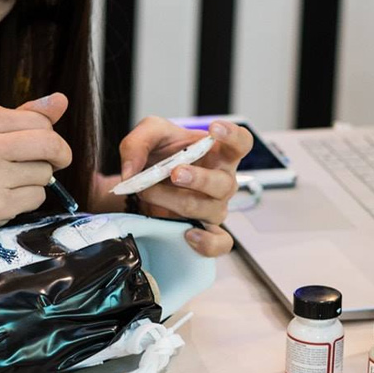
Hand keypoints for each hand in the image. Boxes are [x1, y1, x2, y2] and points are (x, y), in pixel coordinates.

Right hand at [0, 93, 71, 242]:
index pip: (39, 120)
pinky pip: (36, 197)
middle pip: (49, 144)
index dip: (49, 132)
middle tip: (58, 160)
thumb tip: (62, 100)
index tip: (44, 142)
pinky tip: (7, 195)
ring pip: (45, 174)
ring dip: (38, 179)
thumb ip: (24, 116)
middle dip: (61, 154)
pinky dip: (29, 198)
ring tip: (13, 179)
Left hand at [118, 118, 252, 256]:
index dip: (233, 135)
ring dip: (175, 201)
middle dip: (199, 178)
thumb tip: (132, 170)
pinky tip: (187, 234)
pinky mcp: (206, 230)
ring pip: (209, 209)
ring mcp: (215, 207)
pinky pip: (219, 243)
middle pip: (225, 183)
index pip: (241, 142)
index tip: (214, 129)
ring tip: (149, 191)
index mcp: (218, 152)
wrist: (143, 182)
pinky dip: (207, 243)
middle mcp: (222, 180)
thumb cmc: (159, 154)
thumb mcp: (146, 136)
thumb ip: (138, 142)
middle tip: (174, 172)